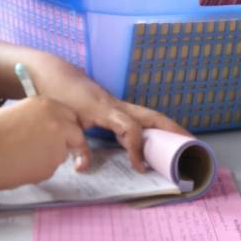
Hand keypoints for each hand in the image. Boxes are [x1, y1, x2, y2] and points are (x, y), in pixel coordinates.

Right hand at [0, 91, 86, 181]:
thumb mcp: (16, 113)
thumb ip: (37, 119)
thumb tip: (47, 130)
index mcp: (47, 104)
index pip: (70, 115)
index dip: (65, 127)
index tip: (61, 134)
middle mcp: (58, 122)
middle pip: (76, 135)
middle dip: (69, 144)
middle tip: (53, 152)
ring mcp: (57, 145)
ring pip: (62, 155)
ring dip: (49, 158)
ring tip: (21, 158)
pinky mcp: (50, 167)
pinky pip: (49, 169)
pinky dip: (38, 171)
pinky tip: (18, 167)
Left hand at [25, 52, 184, 167]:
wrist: (49, 73)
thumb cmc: (57, 95)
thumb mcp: (63, 122)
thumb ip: (75, 146)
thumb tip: (83, 168)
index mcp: (105, 109)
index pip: (131, 128)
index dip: (137, 147)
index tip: (139, 166)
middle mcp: (116, 105)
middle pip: (151, 116)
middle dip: (172, 130)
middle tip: (191, 144)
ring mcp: (116, 105)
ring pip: (148, 116)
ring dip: (166, 128)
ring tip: (184, 143)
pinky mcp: (113, 107)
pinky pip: (138, 118)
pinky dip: (151, 128)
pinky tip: (158, 140)